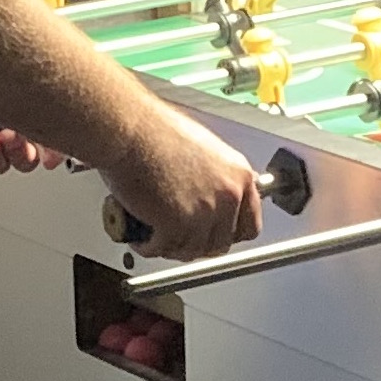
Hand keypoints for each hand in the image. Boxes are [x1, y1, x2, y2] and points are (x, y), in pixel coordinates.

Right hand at [98, 105, 263, 259]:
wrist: (131, 129)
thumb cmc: (156, 130)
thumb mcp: (204, 149)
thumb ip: (217, 176)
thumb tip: (213, 193)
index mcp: (239, 175)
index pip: (250, 225)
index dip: (228, 234)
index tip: (214, 234)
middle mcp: (228, 195)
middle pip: (221, 243)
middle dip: (198, 244)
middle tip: (179, 238)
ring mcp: (204, 212)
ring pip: (192, 250)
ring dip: (172, 248)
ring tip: (156, 237)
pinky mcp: (176, 224)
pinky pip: (163, 249)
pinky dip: (149, 247)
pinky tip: (141, 238)